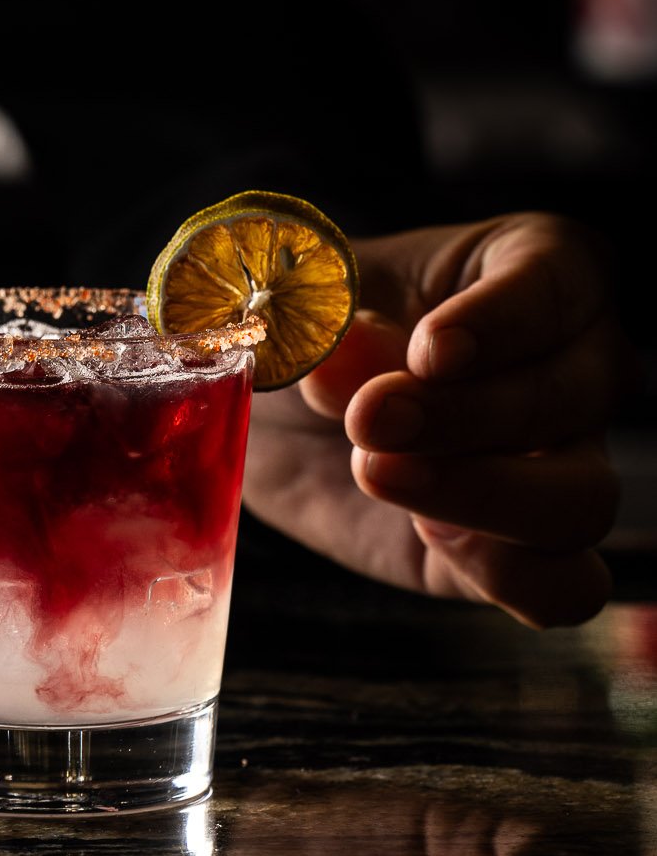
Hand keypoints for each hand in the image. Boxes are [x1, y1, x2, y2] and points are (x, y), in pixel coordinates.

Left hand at [242, 214, 634, 625]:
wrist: (272, 409)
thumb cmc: (304, 327)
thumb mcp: (296, 301)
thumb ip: (317, 317)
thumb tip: (342, 349)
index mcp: (539, 268)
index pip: (560, 283)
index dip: (500, 321)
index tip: (429, 351)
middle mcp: (578, 365)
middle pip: (568, 397)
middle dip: (460, 414)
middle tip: (367, 417)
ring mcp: (564, 464)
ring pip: (582, 499)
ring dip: (480, 492)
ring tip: (379, 471)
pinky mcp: (524, 554)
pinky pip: (565, 587)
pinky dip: (505, 573)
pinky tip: (426, 532)